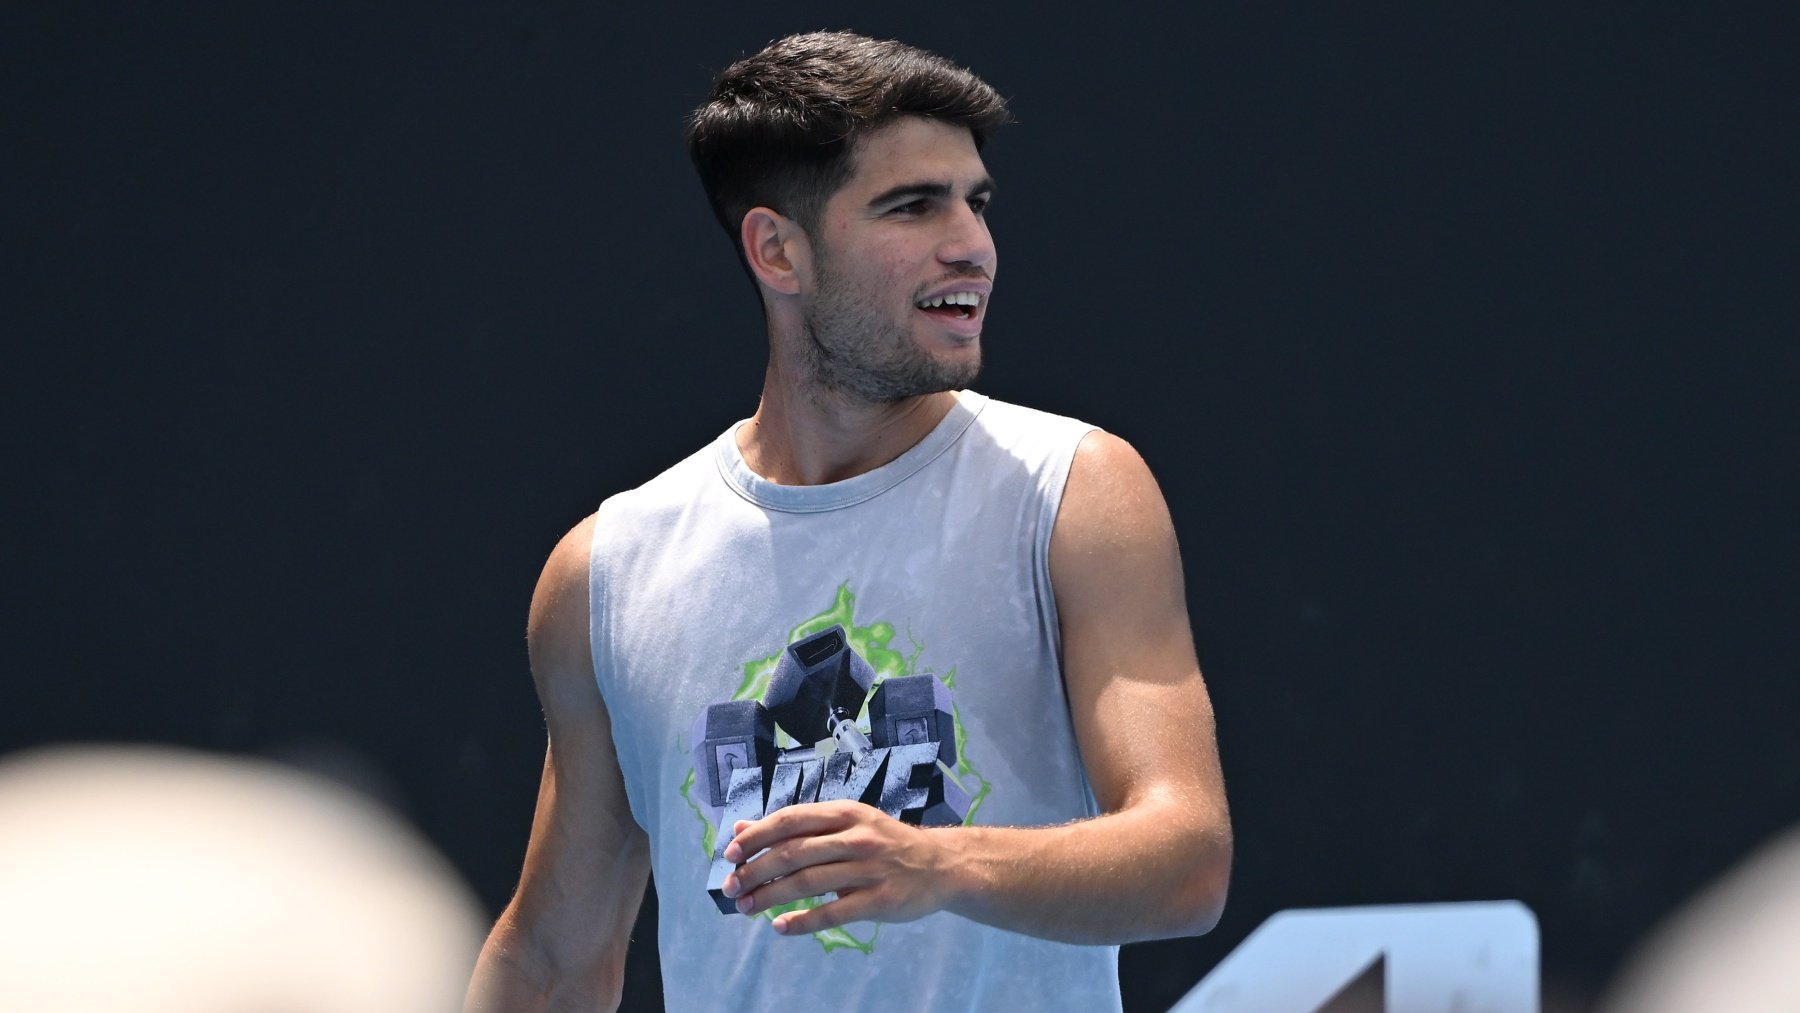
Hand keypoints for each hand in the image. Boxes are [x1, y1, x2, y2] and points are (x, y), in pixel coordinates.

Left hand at [719, 800, 953, 934]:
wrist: (941, 864)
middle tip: (730, 887)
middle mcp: (855, 837)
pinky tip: (780, 927)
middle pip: (794, 852)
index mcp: (844, 813)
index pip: (790, 820)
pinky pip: (833, 914)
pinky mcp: (880, 900)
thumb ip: (796, 827)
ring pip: (808, 882)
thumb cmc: (885, 843)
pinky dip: (802, 922)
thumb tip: (742, 829)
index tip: (730, 854)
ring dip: (770, 897)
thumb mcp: (845, 824)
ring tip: (745, 907)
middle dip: (755, 871)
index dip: (756, 836)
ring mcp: (869, 869)